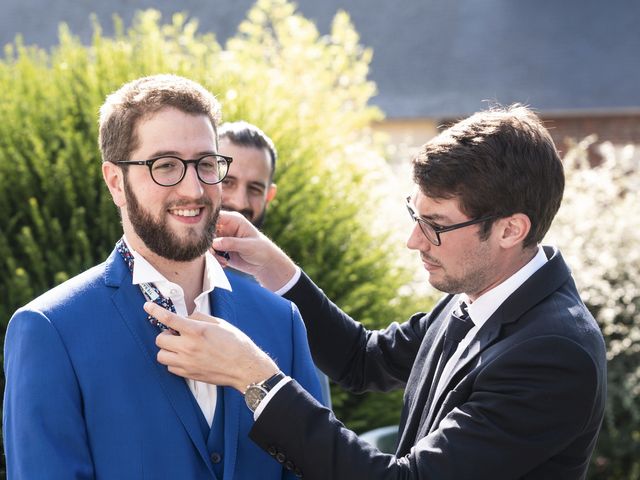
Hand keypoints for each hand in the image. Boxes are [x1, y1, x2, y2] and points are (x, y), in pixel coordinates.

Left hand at [145, 302, 278, 391]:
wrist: (244, 368)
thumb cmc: (235, 343)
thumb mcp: (219, 323)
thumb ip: (199, 318)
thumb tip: (186, 317)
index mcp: (196, 331)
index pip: (168, 318)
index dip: (155, 310)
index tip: (147, 306)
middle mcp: (188, 347)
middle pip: (159, 339)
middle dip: (166, 335)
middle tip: (178, 334)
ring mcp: (187, 363)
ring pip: (161, 355)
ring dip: (167, 349)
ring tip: (181, 347)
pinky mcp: (188, 374)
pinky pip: (170, 367)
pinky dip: (174, 361)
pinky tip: (186, 358)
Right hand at [213, 211, 297, 290]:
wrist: (265, 264)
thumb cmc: (261, 250)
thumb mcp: (248, 246)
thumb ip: (231, 243)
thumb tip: (214, 243)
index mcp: (234, 220)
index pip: (215, 216)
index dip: (207, 224)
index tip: (207, 235)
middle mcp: (226, 227)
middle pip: (207, 230)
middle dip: (209, 242)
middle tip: (215, 252)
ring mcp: (223, 238)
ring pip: (208, 243)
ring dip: (213, 253)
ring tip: (224, 260)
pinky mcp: (222, 249)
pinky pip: (211, 252)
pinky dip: (215, 259)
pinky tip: (225, 263)